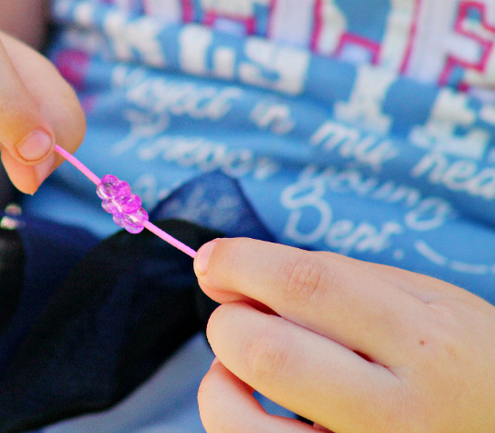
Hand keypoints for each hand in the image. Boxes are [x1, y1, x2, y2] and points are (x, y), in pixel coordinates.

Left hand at [194, 238, 494, 431]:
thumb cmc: (463, 362)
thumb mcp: (430, 303)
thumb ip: (339, 277)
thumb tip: (238, 272)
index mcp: (425, 344)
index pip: (309, 286)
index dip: (242, 262)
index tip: (211, 258)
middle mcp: (397, 412)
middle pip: (266, 352)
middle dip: (228, 322)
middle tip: (238, 314)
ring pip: (241, 423)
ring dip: (219, 379)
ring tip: (241, 364)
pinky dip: (233, 418)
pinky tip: (253, 403)